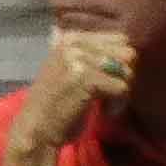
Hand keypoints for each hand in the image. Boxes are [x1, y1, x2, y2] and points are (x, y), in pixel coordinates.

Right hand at [19, 26, 141, 157]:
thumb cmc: (56, 100)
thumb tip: (111, 39)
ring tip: (102, 103)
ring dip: (120, 93)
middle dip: (123, 76)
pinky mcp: (85, 78)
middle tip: (107, 92)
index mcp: (71, 38)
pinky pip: (122, 88)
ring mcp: (78, 60)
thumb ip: (88, 52)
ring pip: (127, 73)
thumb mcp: (67, 67)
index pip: (120, 40)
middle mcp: (73, 44)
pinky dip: (117, 105)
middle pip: (127, 55)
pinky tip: (102, 111)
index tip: (105, 80)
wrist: (37, 127)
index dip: (120, 62)